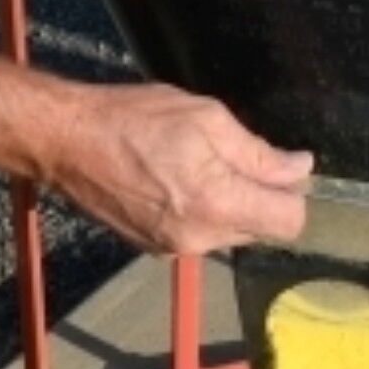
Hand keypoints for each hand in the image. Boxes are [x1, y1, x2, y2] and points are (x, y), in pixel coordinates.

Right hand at [48, 83, 312, 254]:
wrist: (68, 143)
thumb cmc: (133, 120)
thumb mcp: (206, 119)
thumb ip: (257, 153)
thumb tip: (300, 169)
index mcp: (216, 204)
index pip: (288, 223)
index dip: (293, 194)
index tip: (279, 167)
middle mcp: (199, 238)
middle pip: (260, 229)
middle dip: (257, 196)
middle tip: (228, 155)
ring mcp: (175, 248)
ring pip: (230, 233)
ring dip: (227, 204)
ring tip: (194, 166)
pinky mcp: (155, 249)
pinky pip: (199, 235)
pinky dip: (200, 212)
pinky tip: (173, 182)